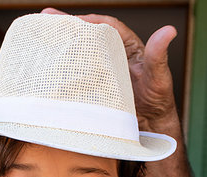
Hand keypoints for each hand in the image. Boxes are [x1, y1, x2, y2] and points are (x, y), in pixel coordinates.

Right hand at [41, 8, 177, 131]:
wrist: (150, 125)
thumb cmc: (158, 100)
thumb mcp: (158, 77)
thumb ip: (159, 55)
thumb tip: (169, 31)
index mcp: (127, 46)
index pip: (107, 26)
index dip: (90, 21)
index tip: (74, 21)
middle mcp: (112, 54)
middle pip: (88, 35)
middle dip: (68, 25)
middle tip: (46, 17)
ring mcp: (102, 69)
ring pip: (80, 52)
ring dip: (62, 43)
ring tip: (41, 34)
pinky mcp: (94, 85)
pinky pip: (79, 72)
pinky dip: (64, 66)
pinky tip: (49, 64)